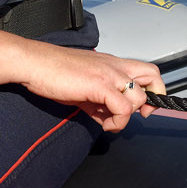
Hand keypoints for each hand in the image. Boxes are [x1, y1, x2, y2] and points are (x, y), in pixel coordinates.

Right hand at [18, 44, 165, 132]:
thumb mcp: (82, 87)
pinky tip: (105, 124)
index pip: (145, 71)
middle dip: (153, 99)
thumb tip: (108, 118)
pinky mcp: (100, 85)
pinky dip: (118, 122)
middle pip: (153, 75)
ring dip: (128, 117)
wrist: (33, 63)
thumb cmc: (52, 72)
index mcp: (111, 64)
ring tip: (109, 122)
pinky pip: (124, 108)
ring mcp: (108, 74)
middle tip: (140, 114)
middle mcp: (114, 66)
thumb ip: (99, 101)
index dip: (151, 90)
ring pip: (139, 98)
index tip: (141, 108)